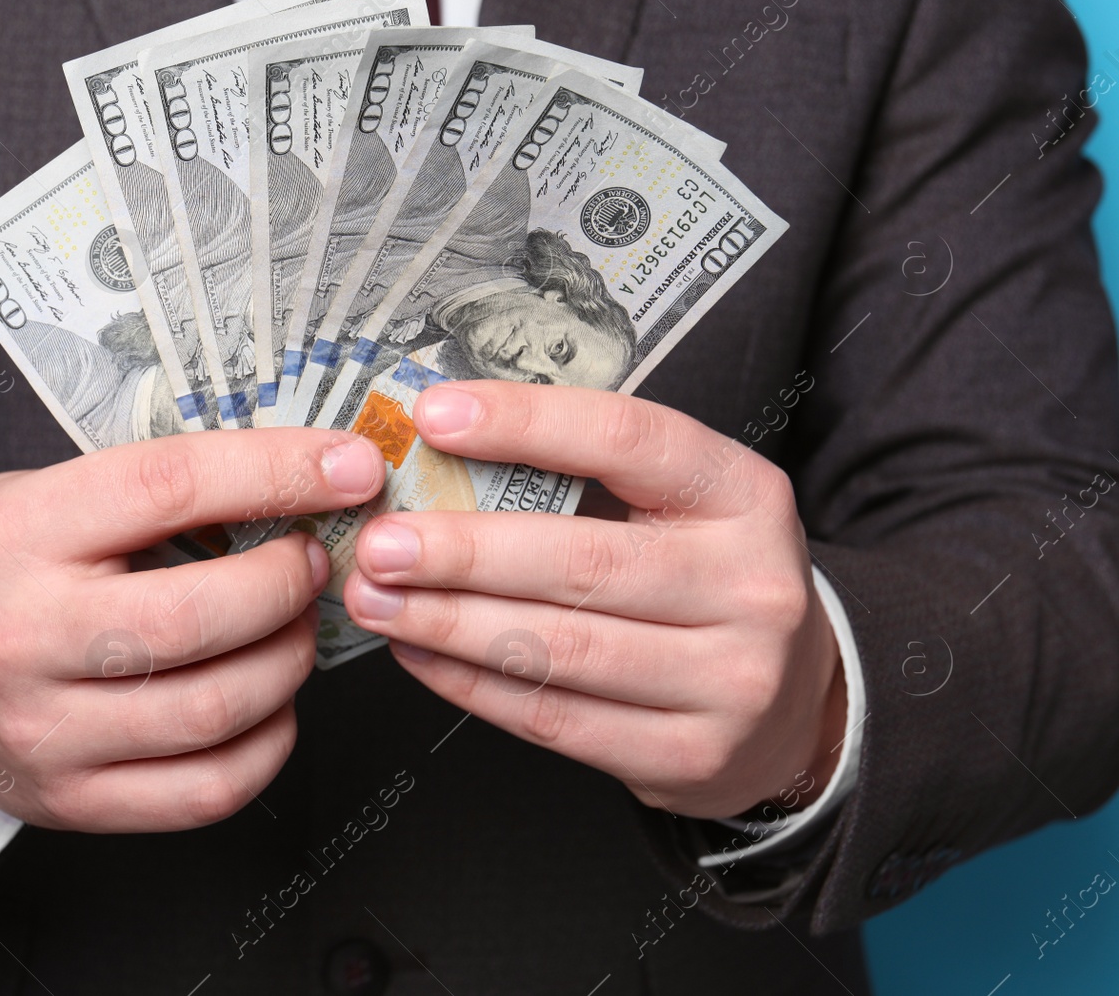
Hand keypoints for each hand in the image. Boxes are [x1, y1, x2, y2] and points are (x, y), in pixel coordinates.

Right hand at [0, 429, 384, 832]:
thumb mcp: (37, 497)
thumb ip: (148, 491)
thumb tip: (293, 478)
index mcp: (14, 534)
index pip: (168, 487)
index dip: (276, 472)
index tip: (348, 466)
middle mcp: (22, 637)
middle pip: (200, 616)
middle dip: (288, 582)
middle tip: (310, 560)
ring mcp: (45, 733)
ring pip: (215, 709)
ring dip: (289, 659)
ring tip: (293, 625)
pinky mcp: (72, 801)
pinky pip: (207, 790)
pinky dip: (270, 742)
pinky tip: (270, 701)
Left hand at [343, 382, 844, 818]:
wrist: (791, 704)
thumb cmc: (704, 580)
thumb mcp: (680, 507)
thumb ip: (583, 475)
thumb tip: (439, 447)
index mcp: (743, 495)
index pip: (627, 438)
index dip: (525, 422)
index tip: (434, 415)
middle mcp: (749, 586)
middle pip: (581, 560)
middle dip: (462, 551)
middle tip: (380, 542)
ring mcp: (726, 679)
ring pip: (558, 648)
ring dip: (448, 624)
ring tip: (376, 599)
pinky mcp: (687, 753)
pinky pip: (554, 717)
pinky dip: (471, 684)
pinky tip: (418, 653)